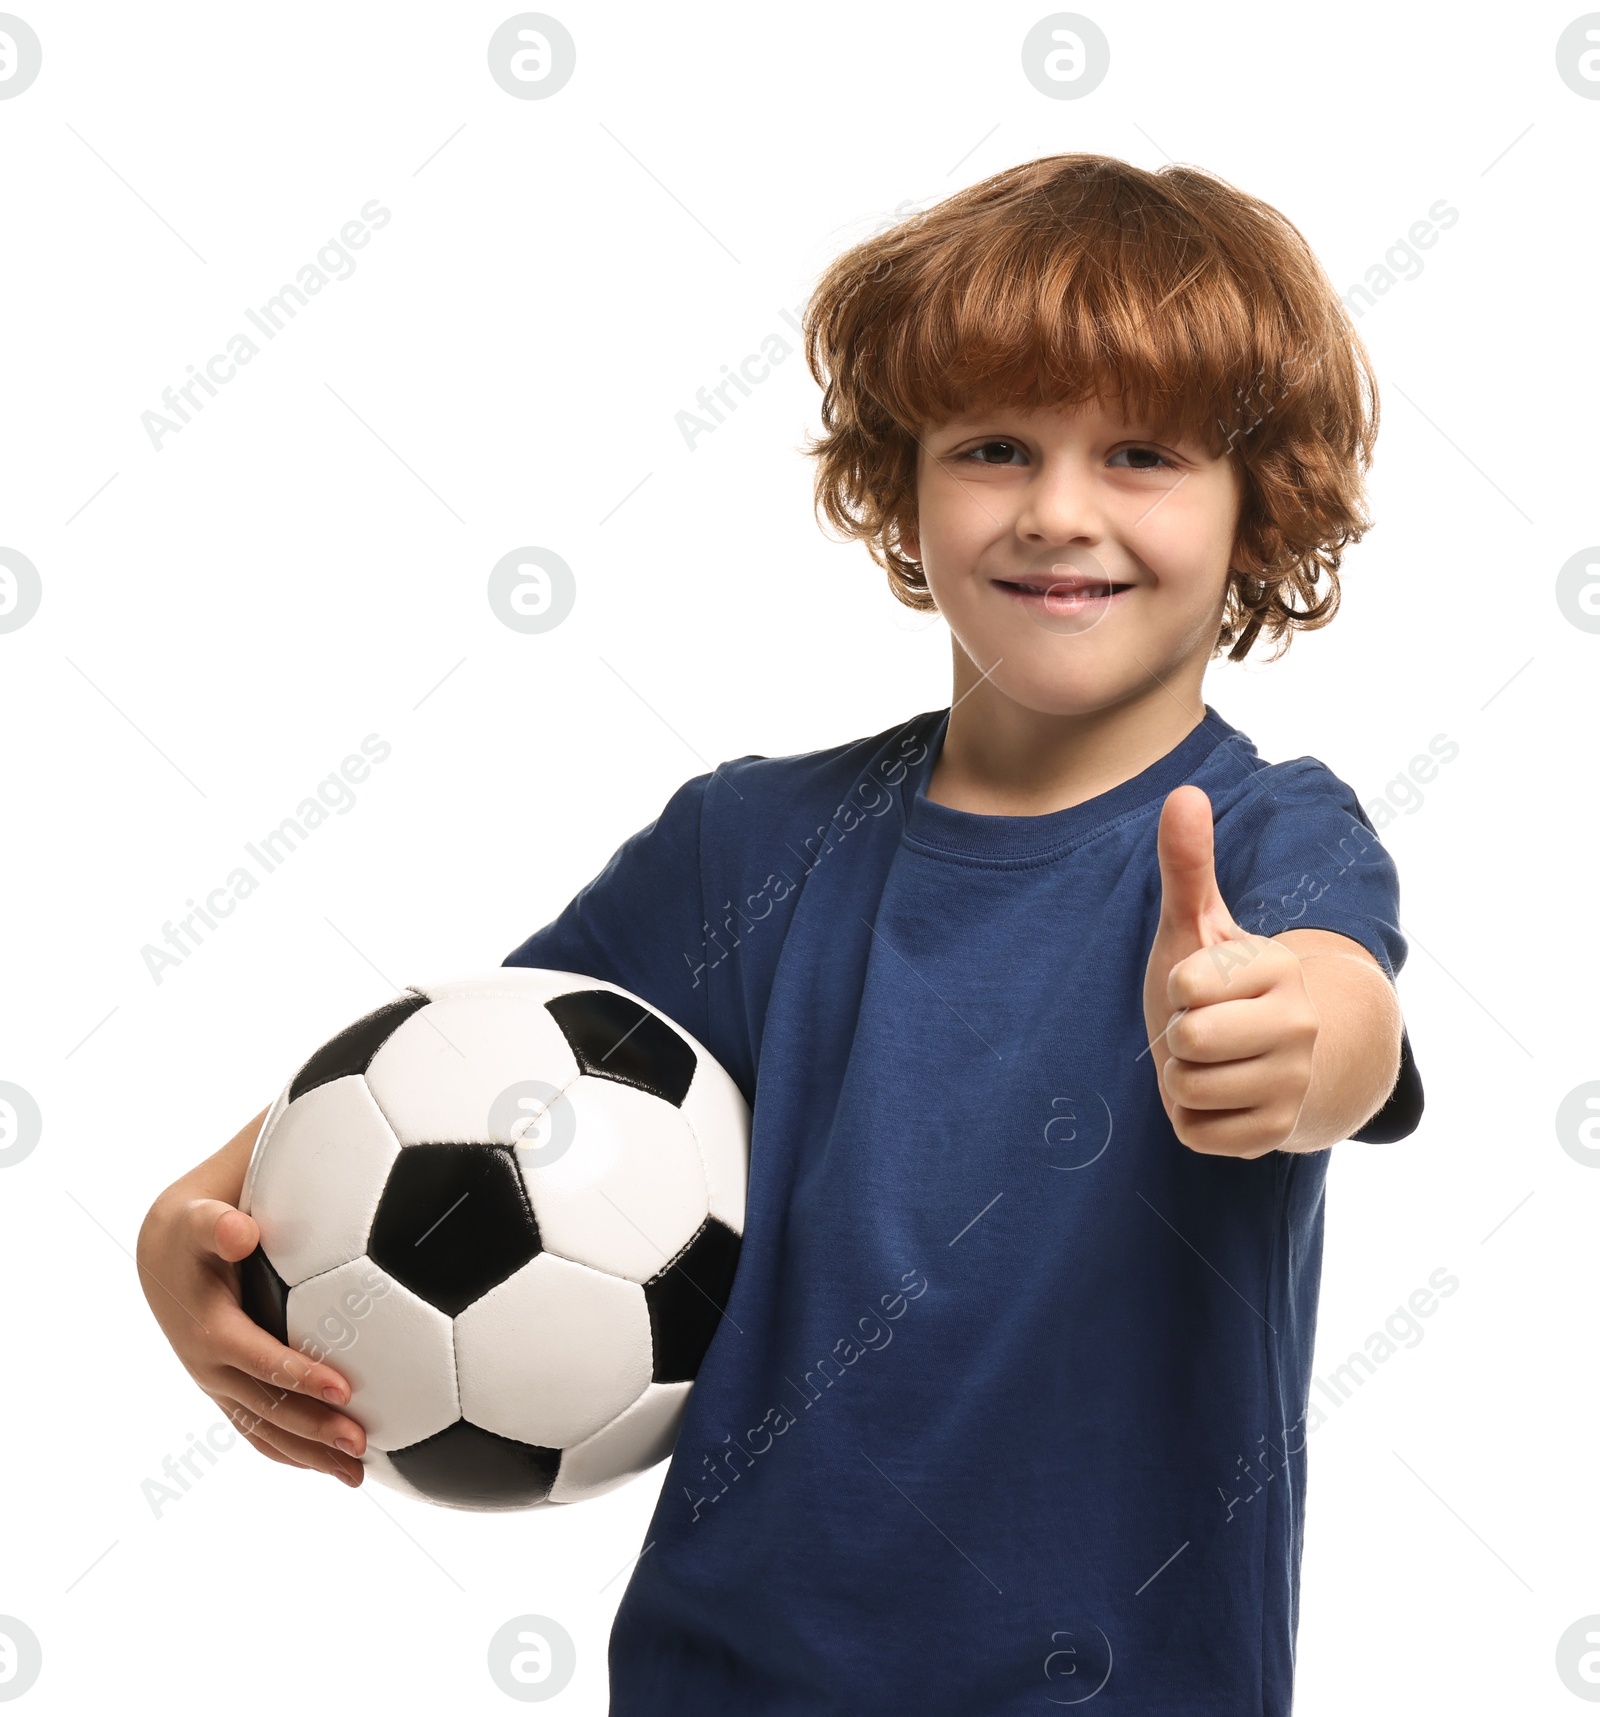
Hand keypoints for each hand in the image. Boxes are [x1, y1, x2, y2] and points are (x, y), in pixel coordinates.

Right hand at [137, 1189, 367, 1484]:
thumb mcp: (200, 1220)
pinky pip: (258, 1430)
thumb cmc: (194, 1232)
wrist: (163, 1258)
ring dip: (308, 1456)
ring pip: (265, 1431)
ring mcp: (219, 1385)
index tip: (345, 1389)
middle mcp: (212, 1368)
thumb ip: (219, 1225)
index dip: (299, 1377)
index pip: (259, 1361)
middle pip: (268, 1408)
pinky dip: (291, 1452)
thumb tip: (242, 1232)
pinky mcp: (228, 1390)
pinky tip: (327, 1466)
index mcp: (211, 1331)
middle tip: (362, 1445)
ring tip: (356, 1477)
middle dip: (314, 1429)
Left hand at [1140, 785, 1318, 1158]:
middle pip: (1188, 1040)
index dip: (1178, 985)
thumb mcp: (1197, 923)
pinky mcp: (1277, 1133)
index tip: (1203, 985)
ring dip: (1180, 1077)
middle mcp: (1300, 1025)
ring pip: (1187, 1088)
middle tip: (1201, 1027)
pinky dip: (1189, 1118)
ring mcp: (1293, 1082)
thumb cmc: (1218, 982)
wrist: (1268, 1057)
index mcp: (1279, 967)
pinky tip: (1217, 1096)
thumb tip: (1184, 792)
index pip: (1186, 984)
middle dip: (1176, 1035)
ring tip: (1209, 1060)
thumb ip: (1187, 864)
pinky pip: (1196, 1132)